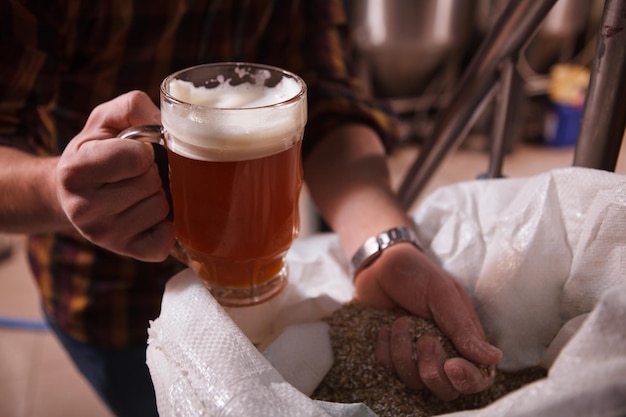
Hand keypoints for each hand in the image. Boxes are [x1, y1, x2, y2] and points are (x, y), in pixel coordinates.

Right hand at [56, 91, 174, 260]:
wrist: (74, 194)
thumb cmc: (97, 150)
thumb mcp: (105, 120)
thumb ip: (133, 108)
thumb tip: (171, 123)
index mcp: (75, 171)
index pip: (137, 158)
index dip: (143, 150)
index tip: (133, 152)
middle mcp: (83, 209)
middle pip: (152, 183)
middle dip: (152, 172)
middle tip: (135, 174)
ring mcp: (104, 236)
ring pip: (161, 207)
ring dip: (159, 195)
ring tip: (139, 192)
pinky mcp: (127, 252)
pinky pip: (166, 238)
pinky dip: (166, 224)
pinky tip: (149, 214)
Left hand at [354, 243, 501, 399]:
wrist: (379, 263)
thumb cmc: (417, 273)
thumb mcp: (442, 293)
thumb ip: (463, 327)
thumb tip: (494, 358)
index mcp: (464, 337)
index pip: (478, 376)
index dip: (468, 380)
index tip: (452, 366)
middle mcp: (443, 352)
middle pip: (446, 390)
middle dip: (432, 370)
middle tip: (424, 341)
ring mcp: (415, 356)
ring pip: (414, 381)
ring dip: (404, 353)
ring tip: (400, 322)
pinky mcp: (391, 355)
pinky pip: (389, 370)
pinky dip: (385, 350)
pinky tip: (384, 328)